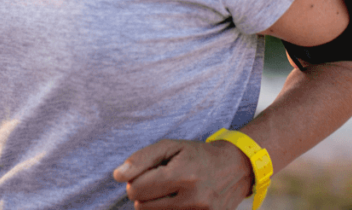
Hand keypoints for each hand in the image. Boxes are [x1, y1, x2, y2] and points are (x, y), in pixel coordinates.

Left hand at [113, 138, 251, 209]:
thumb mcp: (170, 146)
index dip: (134, 182)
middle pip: (142, 208)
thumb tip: (117, 176)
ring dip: (154, 206)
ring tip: (166, 193)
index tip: (143, 175)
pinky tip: (174, 203)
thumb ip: (141, 159)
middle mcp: (193, 198)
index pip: (137, 189)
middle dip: (143, 195)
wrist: (234, 167)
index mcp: (182, 174)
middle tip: (156, 184)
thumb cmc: (197, 155)